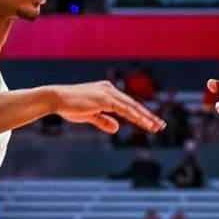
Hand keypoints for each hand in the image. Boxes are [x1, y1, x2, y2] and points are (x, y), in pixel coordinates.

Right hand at [47, 82, 163, 135]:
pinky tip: (147, 125)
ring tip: (158, 127)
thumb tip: (117, 128)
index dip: (140, 114)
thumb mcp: (90, 115)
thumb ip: (104, 120)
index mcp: (106, 91)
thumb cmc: (70, 107)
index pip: (127, 104)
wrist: (57, 99)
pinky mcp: (107, 99)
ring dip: (147, 118)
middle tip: (161, 125)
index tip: (150, 122)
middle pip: (134, 104)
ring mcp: (109, 93)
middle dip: (148, 116)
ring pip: (133, 107)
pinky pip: (126, 110)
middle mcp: (110, 89)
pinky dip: (138, 118)